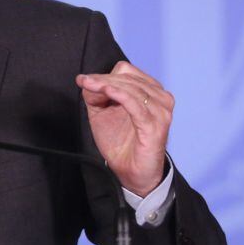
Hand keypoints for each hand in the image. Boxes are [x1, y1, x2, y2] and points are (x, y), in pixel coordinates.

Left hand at [75, 61, 172, 196]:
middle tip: (84, 83)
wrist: (131, 173)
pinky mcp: (155, 125)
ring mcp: (160, 111)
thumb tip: (88, 81)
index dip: (104, 74)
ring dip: (107, 84)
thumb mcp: (102, 114)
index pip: (127, 71)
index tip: (84, 81)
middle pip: (128, 76)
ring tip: (89, 86)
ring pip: (131, 87)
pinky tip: (106, 91)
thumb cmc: (120, 143)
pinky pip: (136, 104)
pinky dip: (119, 94)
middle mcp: (159, 98)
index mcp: (150, 92)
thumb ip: (96, 95)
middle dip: (102, 79)